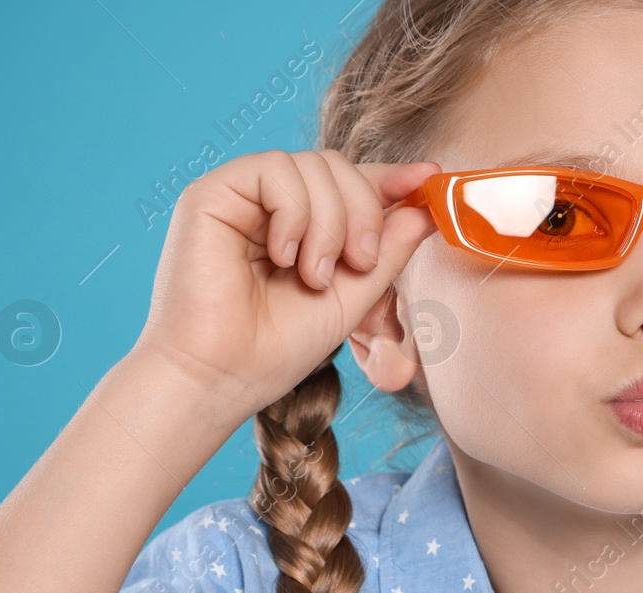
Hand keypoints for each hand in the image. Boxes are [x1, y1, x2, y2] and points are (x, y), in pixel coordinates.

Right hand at [131, 149, 440, 416]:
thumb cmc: (275, 349)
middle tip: (359, 263)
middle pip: (338, 166)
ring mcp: (240, 197)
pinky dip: (297, 214)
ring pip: (313, 165)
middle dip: (365, 211)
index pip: (350, 184)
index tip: (430, 177)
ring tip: (314, 275)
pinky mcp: (212, 193)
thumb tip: (424, 207)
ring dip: (331, 222)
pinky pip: (276, 170)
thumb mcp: (352, 298)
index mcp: (300, 229)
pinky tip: (285, 256)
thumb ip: (387, 252)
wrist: (220, 378)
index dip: (391, 178)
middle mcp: (269, 207)